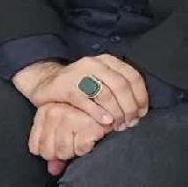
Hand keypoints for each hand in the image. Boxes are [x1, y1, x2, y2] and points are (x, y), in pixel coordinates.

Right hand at [13, 55, 148, 129]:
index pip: (132, 76)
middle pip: (121, 86)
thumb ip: (119, 88)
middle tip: (130, 122)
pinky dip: (98, 113)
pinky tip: (105, 122)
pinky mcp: (66, 87)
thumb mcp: (101, 79)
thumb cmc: (80, 86)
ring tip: (118, 125)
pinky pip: (86, 101)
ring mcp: (79, 74)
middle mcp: (94, 63)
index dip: (140, 96)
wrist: (46, 82)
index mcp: (106, 61)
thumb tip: (140, 110)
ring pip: (106, 94)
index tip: (142, 112)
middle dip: (129, 108)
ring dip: (116, 113)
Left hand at [29, 103, 108, 175]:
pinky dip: (86, 148)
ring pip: (63, 152)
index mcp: (44, 112)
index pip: (35, 147)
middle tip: (73, 142)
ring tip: (82, 139)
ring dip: (74, 151)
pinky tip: (90, 137)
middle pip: (48, 152)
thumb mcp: (63, 130)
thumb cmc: (84, 119)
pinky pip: (80, 149)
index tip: (61, 146)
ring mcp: (69, 117)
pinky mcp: (87, 124)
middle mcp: (54, 112)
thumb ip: (54, 149)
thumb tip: (52, 170)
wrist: (109, 105)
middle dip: (62, 154)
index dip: (50, 153)